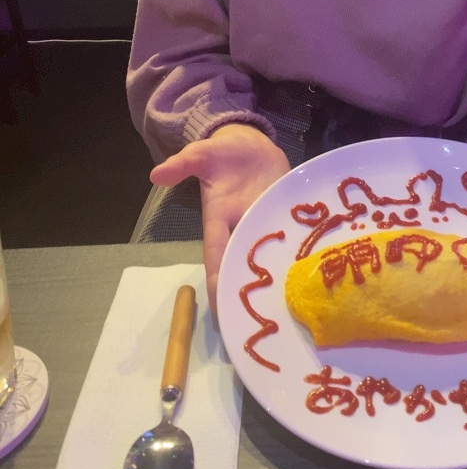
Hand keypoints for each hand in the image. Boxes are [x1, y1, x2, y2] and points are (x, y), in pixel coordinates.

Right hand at [150, 124, 289, 311]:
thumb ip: (183, 163)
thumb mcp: (202, 153)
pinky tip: (309, 274)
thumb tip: (156, 174)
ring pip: (269, 254)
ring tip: (284, 309)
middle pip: (243, 263)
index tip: (220, 307)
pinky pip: (291, 237)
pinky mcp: (285, 215)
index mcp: (219, 216)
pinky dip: (296, 253)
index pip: (216, 252)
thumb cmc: (223, 152)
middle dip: (245, 290)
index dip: (216, 278)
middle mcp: (242, 225)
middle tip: (253, 324)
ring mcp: (265, 221)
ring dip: (274, 276)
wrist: (251, 144)